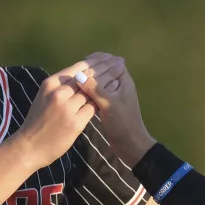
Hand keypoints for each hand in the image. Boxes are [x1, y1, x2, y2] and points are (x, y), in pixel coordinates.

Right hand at [13, 55, 122, 169]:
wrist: (29, 147)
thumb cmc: (36, 123)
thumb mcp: (45, 99)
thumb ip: (59, 88)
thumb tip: (74, 77)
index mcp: (50, 84)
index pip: (76, 68)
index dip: (94, 61)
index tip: (107, 56)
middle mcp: (58, 93)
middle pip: (86, 76)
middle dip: (105, 67)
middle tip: (119, 60)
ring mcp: (66, 108)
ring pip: (92, 90)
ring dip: (108, 79)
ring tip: (120, 71)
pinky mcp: (74, 122)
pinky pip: (93, 107)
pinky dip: (104, 98)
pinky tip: (115, 93)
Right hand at [73, 52, 156, 167]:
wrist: (130, 145)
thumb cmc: (122, 123)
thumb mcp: (108, 104)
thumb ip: (95, 88)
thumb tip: (78, 74)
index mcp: (124, 81)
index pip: (111, 61)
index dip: (98, 59)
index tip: (83, 61)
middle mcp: (120, 85)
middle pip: (105, 70)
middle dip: (92, 69)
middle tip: (76, 71)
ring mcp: (115, 96)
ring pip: (101, 82)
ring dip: (90, 80)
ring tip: (75, 80)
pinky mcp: (109, 105)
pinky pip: (99, 93)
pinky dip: (90, 90)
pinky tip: (79, 93)